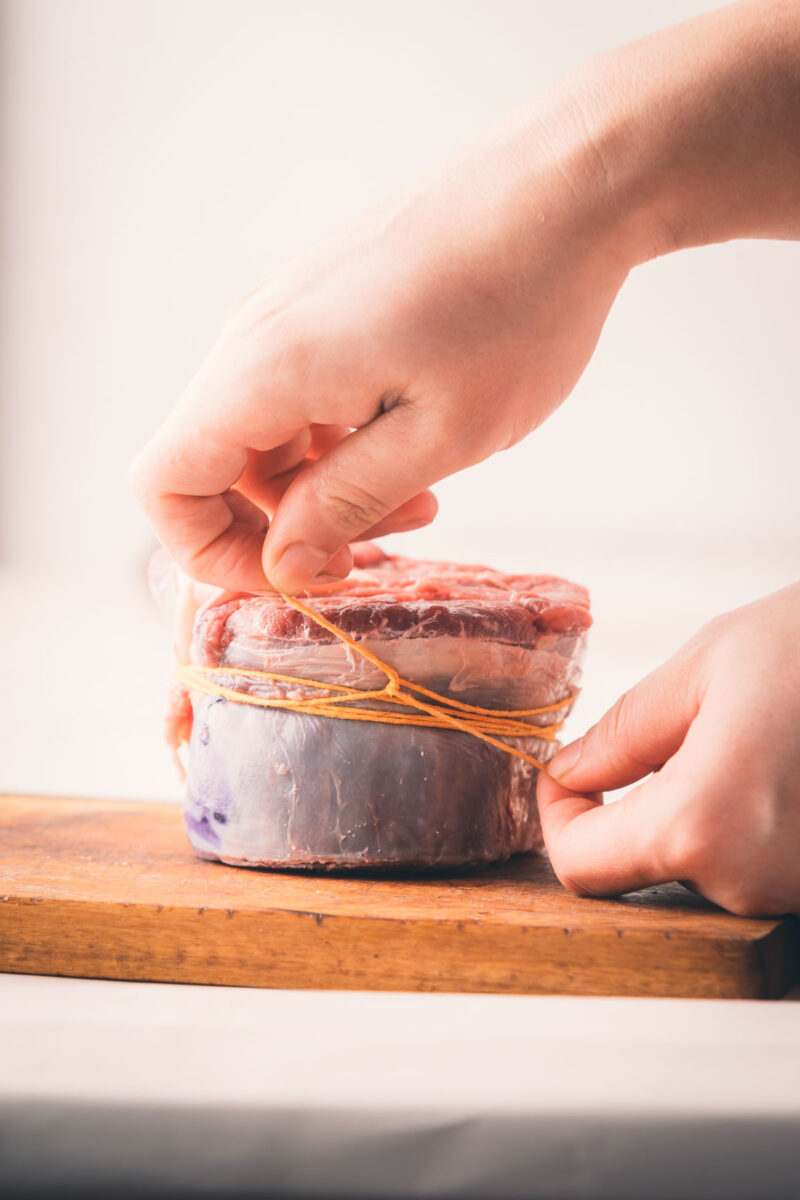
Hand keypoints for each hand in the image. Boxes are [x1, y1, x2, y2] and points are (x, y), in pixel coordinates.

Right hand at [129, 91, 631, 592]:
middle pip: (216, 465)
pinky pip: (300, 398)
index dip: (211, 553)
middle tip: (375, 548)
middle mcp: (257, 336)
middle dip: (284, 528)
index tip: (295, 576)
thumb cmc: (516, 307)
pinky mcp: (328, 308)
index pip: (164, 482)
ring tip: (419, 498)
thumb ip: (344, 506)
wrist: (564, 189)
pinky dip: (340, 444)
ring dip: (323, 489)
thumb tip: (283, 565)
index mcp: (265, 368)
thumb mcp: (437, 437)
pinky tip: (417, 447)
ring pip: (265, 437)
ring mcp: (291, 316)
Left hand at [538, 583, 799, 916]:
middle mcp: (750, 878)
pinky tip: (765, 764)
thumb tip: (570, 773)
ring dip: (685, 809)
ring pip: (694, 864)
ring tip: (730, 738)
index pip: (580, 865)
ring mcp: (793, 888)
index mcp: (705, 824)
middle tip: (652, 740)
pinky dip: (734, 819)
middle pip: (636, 867)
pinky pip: (746, 861)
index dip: (558, 816)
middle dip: (623, 807)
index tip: (569, 770)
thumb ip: (623, 734)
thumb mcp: (705, 668)